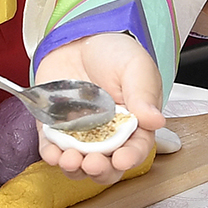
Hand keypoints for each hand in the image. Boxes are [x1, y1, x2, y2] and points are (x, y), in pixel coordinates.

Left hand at [34, 33, 163, 182]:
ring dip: (75, 168)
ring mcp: (80, 134)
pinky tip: (54, 154)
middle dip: (101, 170)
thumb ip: (143, 93)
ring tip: (71, 160)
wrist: (79, 38)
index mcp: (134, 123)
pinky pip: (52, 148)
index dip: (130, 158)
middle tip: (94, 163)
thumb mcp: (135, 66)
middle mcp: (108, 135)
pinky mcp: (55, 128)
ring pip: (80, 164)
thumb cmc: (113, 52)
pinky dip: (52, 155)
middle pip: (108, 165)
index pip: (136, 148)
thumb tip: (156, 121)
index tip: (122, 159)